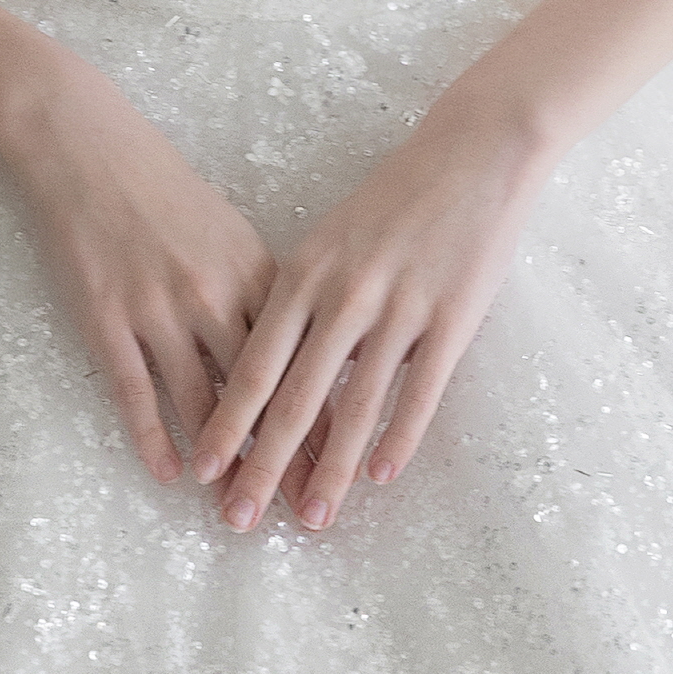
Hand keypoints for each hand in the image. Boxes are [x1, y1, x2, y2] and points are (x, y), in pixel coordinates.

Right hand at [0, 50, 297, 492]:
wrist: (89, 147)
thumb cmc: (166, 193)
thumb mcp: (230, 236)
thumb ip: (265, 295)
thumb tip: (307, 352)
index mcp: (258, 273)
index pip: (306, 363)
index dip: (328, 421)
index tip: (350, 469)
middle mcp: (217, 295)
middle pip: (264, 394)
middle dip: (287, 458)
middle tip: (308, 512)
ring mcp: (160, 309)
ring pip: (204, 403)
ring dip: (225, 464)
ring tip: (242, 510)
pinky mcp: (108, 318)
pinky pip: (137, 391)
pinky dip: (156, 437)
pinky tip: (171, 476)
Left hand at [189, 102, 553, 532]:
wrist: (471, 154)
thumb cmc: (395, 199)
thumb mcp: (331, 242)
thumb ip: (303, 301)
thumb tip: (274, 365)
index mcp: (303, 276)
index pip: (253, 367)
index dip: (225, 424)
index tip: (201, 470)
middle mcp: (342, 297)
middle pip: (292, 400)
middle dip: (261, 467)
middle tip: (238, 520)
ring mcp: (398, 309)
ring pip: (354, 407)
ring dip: (331, 471)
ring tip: (312, 519)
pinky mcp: (452, 318)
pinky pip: (420, 390)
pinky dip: (399, 438)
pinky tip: (383, 477)